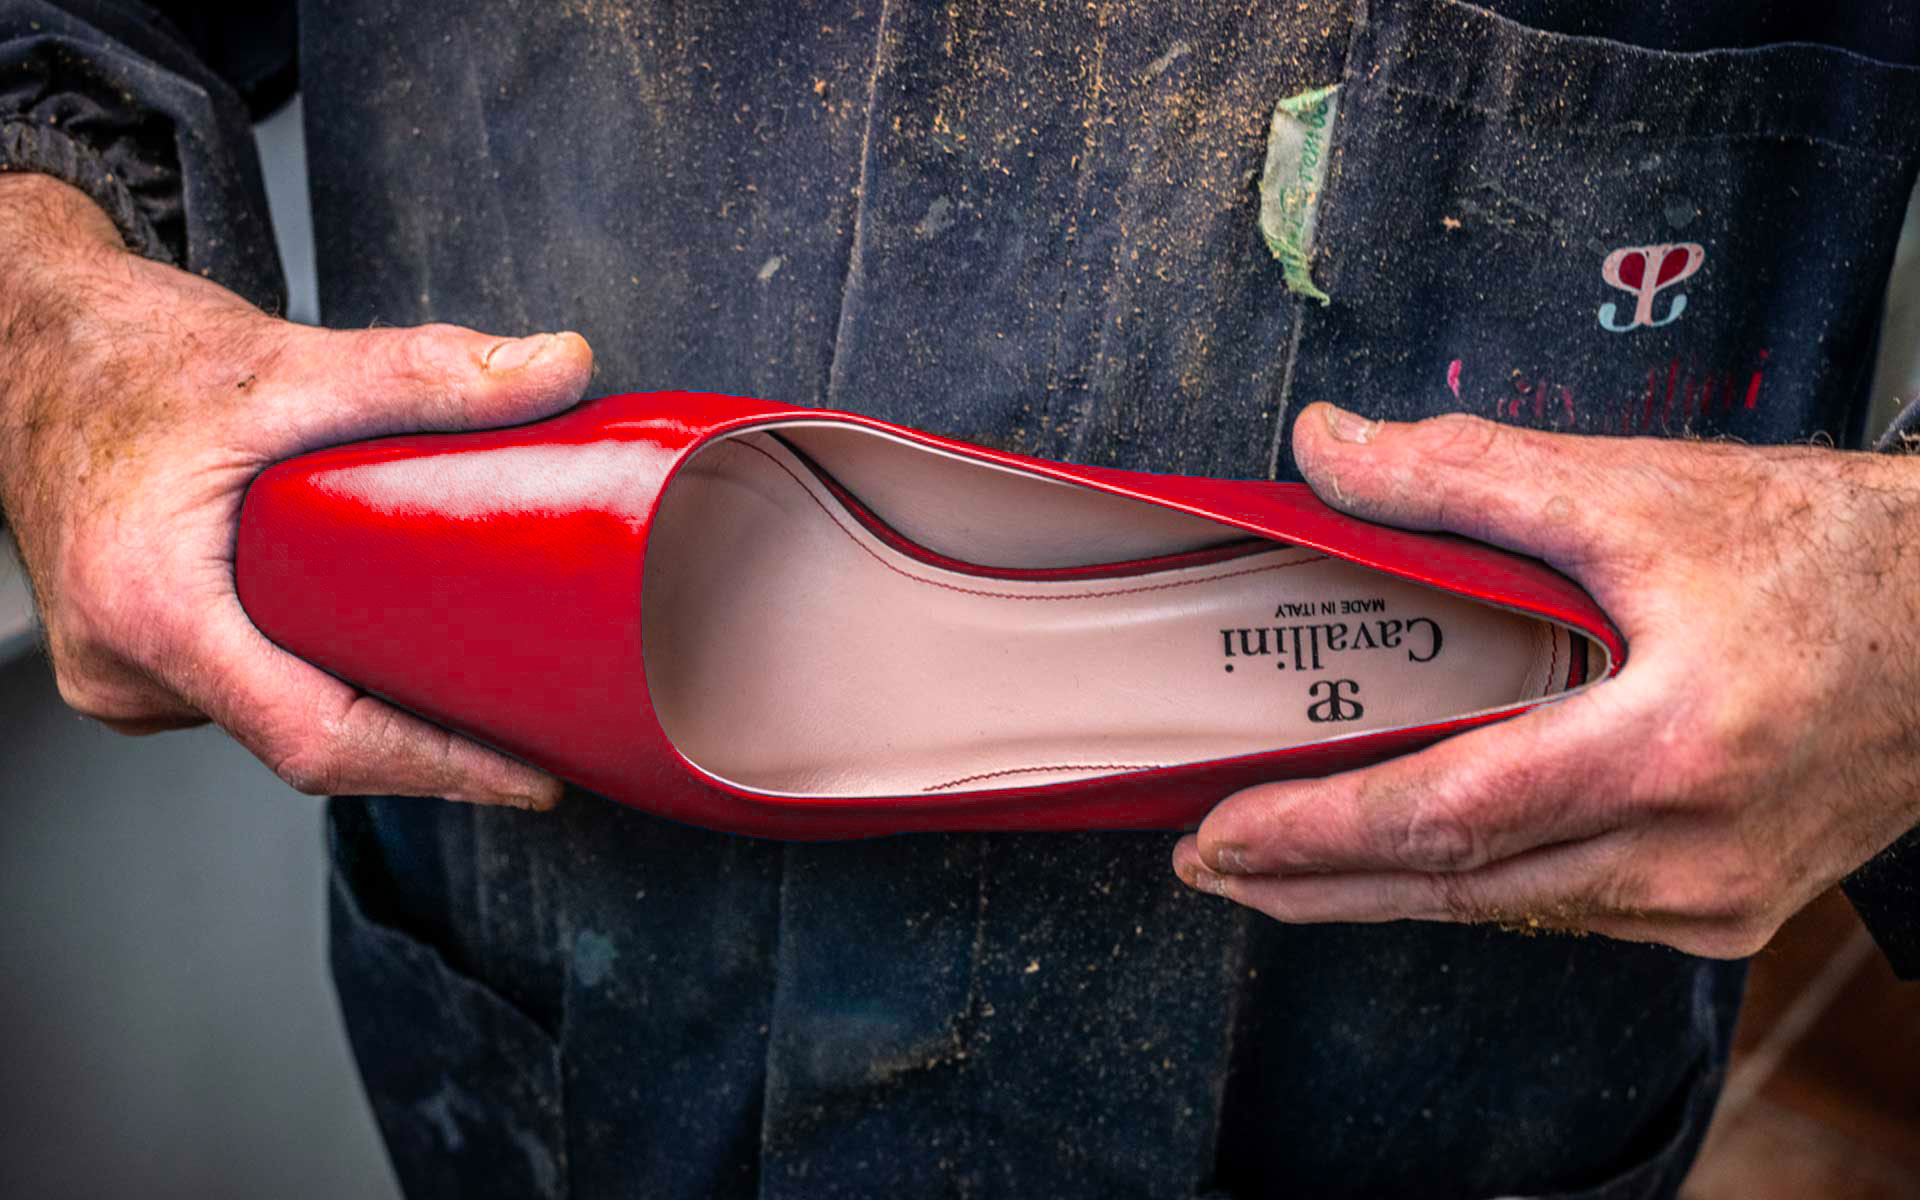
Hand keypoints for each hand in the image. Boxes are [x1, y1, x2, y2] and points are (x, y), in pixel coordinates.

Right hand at [0, 174, 593, 808]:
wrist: (28, 347)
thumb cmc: (128, 360)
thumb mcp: (283, 364)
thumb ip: (422, 370)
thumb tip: (559, 368)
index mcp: (151, 608)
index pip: (318, 737)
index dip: (437, 769)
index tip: (531, 780)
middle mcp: (125, 665)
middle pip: (310, 744)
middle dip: (432, 749)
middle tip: (545, 733)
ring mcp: (124, 675)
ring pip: (279, 723)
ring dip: (380, 716)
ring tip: (492, 700)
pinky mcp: (138, 663)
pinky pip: (251, 699)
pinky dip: (328, 687)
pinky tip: (401, 668)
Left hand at [1173, 401, 1919, 956]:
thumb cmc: (1826, 557)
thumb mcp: (1641, 494)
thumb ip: (1467, 476)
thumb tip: (1327, 449)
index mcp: (1670, 749)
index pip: (1448, 814)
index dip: (1320, 833)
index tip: (1219, 837)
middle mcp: (1691, 853)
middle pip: (1460, 887)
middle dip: (1318, 882)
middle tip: (1210, 863)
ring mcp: (1714, 898)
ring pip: (1508, 909)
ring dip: (1387, 888)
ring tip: (1283, 864)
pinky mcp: (1726, 906)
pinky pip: (1566, 907)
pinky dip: (1477, 883)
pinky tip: (1416, 858)